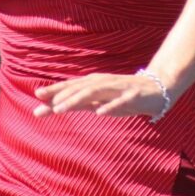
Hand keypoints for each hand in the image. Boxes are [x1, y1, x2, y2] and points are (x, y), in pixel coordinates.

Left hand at [33, 72, 168, 118]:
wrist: (156, 89)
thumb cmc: (123, 95)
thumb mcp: (99, 100)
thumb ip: (78, 103)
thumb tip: (53, 106)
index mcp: (95, 83)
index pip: (72, 86)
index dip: (55, 90)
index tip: (37, 96)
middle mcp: (104, 82)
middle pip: (79, 88)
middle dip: (61, 94)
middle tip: (43, 102)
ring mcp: (118, 88)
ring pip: (94, 92)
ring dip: (76, 99)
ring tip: (61, 108)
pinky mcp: (132, 96)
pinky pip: (119, 102)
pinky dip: (109, 106)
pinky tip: (99, 113)